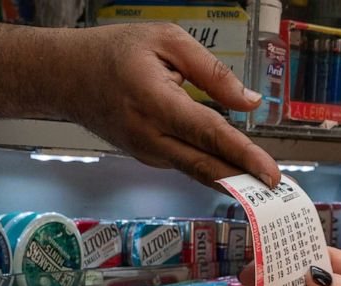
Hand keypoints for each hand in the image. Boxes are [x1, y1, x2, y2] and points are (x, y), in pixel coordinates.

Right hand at [65, 23, 279, 188]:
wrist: (63, 76)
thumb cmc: (113, 52)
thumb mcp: (166, 41)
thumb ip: (212, 72)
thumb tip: (249, 102)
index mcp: (155, 101)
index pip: (209, 134)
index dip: (242, 155)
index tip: (269, 173)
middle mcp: (149, 136)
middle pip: (205, 165)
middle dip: (244, 180)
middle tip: (277, 190)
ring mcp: (146, 151)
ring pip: (196, 169)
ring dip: (230, 178)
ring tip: (263, 184)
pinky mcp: (146, 156)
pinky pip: (184, 162)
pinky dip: (210, 167)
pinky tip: (233, 168)